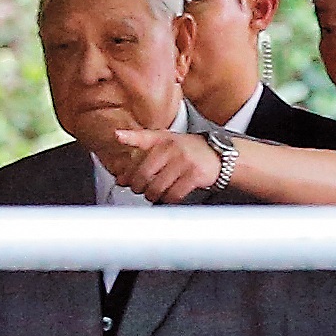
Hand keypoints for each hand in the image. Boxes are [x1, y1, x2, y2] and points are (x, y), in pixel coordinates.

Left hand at [104, 127, 224, 204]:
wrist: (217, 155)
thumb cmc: (188, 151)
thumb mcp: (166, 144)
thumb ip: (143, 157)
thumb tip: (121, 178)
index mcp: (163, 139)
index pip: (143, 137)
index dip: (129, 137)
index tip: (117, 136)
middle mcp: (173, 148)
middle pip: (144, 173)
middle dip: (138, 186)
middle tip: (140, 188)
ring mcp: (184, 161)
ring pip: (157, 187)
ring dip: (152, 195)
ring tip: (154, 193)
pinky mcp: (195, 175)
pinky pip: (174, 194)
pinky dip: (168, 199)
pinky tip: (169, 195)